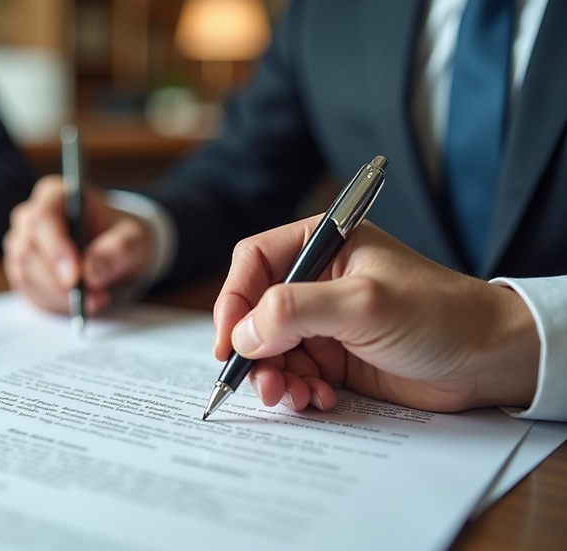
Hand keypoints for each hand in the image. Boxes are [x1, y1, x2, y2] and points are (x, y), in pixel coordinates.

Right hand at [4, 175, 151, 313]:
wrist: (115, 253)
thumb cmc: (120, 237)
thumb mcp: (133, 239)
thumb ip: (117, 251)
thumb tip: (91, 271)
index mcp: (55, 195)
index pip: (42, 219)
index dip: (55, 250)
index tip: (75, 277)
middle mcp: (30, 218)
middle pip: (28, 251)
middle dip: (61, 282)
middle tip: (96, 297)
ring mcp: (21, 246)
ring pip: (27, 276)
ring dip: (61, 296)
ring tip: (96, 299)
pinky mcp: (21, 272)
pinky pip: (29, 294)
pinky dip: (56, 304)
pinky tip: (80, 302)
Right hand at [212, 216, 539, 412]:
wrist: (488, 359)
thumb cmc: (439, 314)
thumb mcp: (363, 304)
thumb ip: (296, 311)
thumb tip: (242, 334)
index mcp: (321, 246)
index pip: (254, 263)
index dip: (233, 300)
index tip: (228, 342)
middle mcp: (316, 281)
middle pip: (255, 312)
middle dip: (253, 350)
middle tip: (261, 381)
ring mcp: (324, 321)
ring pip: (270, 349)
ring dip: (274, 376)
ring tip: (293, 396)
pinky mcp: (334, 357)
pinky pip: (295, 374)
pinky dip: (298, 390)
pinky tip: (319, 399)